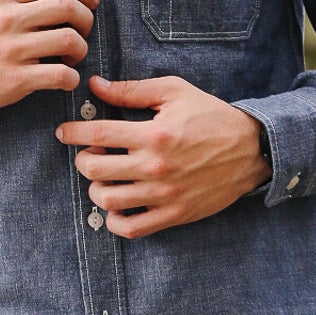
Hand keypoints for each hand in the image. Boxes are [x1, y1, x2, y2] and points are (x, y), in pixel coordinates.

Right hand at [0, 0, 97, 119]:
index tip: (89, 1)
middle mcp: (8, 20)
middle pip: (68, 7)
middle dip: (86, 19)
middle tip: (83, 31)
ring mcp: (11, 51)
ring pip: (70, 40)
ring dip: (81, 49)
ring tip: (72, 57)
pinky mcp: (14, 81)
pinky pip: (61, 75)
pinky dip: (72, 78)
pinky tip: (65, 79)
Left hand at [56, 74, 268, 238]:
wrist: (251, 149)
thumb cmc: (211, 116)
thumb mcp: (174, 92)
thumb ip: (133, 90)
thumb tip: (97, 86)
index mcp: (155, 134)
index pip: (98, 134)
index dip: (73, 132)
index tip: (64, 132)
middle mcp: (156, 166)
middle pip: (95, 169)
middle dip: (83, 159)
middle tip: (89, 153)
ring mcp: (164, 194)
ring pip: (108, 200)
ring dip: (96, 187)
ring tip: (105, 177)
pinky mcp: (174, 214)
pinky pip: (131, 228)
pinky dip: (114, 220)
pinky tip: (117, 205)